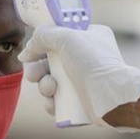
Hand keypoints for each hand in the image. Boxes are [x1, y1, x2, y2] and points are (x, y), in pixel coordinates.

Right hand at [18, 25, 139, 129]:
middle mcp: (86, 57)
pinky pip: (58, 100)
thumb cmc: (94, 63)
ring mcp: (83, 80)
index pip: (59, 36)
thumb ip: (44, 35)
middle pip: (50, 61)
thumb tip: (26, 51)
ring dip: (44, 86)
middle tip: (34, 75)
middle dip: (38, 70)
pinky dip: (52, 102)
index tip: (31, 53)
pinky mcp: (81, 100)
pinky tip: (53, 103)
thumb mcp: (67, 38)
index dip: (42, 44)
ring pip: (52, 81)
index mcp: (89, 37)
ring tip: (50, 90)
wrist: (112, 98)